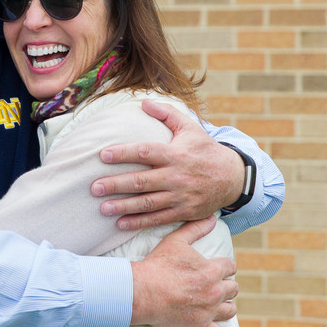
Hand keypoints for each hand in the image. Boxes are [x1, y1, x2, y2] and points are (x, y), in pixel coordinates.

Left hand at [93, 100, 243, 229]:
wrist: (233, 178)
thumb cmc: (205, 150)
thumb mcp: (190, 127)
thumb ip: (167, 114)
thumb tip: (144, 102)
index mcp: (175, 154)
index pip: (145, 152)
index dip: (123, 153)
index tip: (102, 154)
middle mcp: (177, 176)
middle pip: (142, 181)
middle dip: (116, 184)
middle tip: (94, 187)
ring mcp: (180, 196)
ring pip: (148, 203)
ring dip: (124, 207)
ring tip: (103, 208)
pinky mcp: (184, 212)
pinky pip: (159, 219)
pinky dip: (139, 223)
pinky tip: (121, 223)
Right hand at [130, 215, 238, 326]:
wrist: (143, 291)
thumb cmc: (158, 265)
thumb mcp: (176, 241)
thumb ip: (195, 229)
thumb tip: (212, 218)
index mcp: (212, 270)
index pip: (230, 267)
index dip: (225, 266)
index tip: (220, 268)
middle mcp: (215, 290)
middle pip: (233, 288)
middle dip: (227, 286)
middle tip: (219, 286)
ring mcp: (209, 310)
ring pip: (230, 309)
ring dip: (227, 306)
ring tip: (222, 305)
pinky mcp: (201, 326)